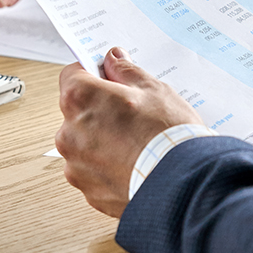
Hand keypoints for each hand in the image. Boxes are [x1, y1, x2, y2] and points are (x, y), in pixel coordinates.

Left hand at [55, 47, 204, 217]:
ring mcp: (77, 165)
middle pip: (78, 111)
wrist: (183, 184)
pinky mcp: (89, 191)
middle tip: (131, 112)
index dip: (93, 73)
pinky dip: (109, 167)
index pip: (72, 75)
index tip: (109, 78)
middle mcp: (69, 133)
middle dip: (100, 109)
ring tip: (137, 142)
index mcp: (79, 99)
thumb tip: (114, 61)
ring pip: (85, 143)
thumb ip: (125, 72)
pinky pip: (94, 171)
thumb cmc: (166, 135)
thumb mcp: (152, 89)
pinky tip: (134, 163)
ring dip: (102, 140)